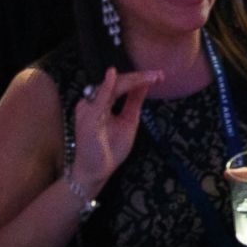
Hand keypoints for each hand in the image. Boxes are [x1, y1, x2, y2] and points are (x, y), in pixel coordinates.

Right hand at [70, 67, 162, 193]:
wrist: (97, 171)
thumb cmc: (110, 148)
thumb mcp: (129, 120)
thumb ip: (134, 102)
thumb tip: (145, 84)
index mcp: (102, 103)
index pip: (121, 85)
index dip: (140, 78)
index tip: (159, 75)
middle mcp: (93, 103)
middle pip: (117, 83)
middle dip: (139, 77)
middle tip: (158, 74)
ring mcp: (89, 110)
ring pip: (111, 87)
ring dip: (131, 80)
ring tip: (150, 77)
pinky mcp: (87, 120)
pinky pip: (97, 101)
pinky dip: (106, 87)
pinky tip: (113, 76)